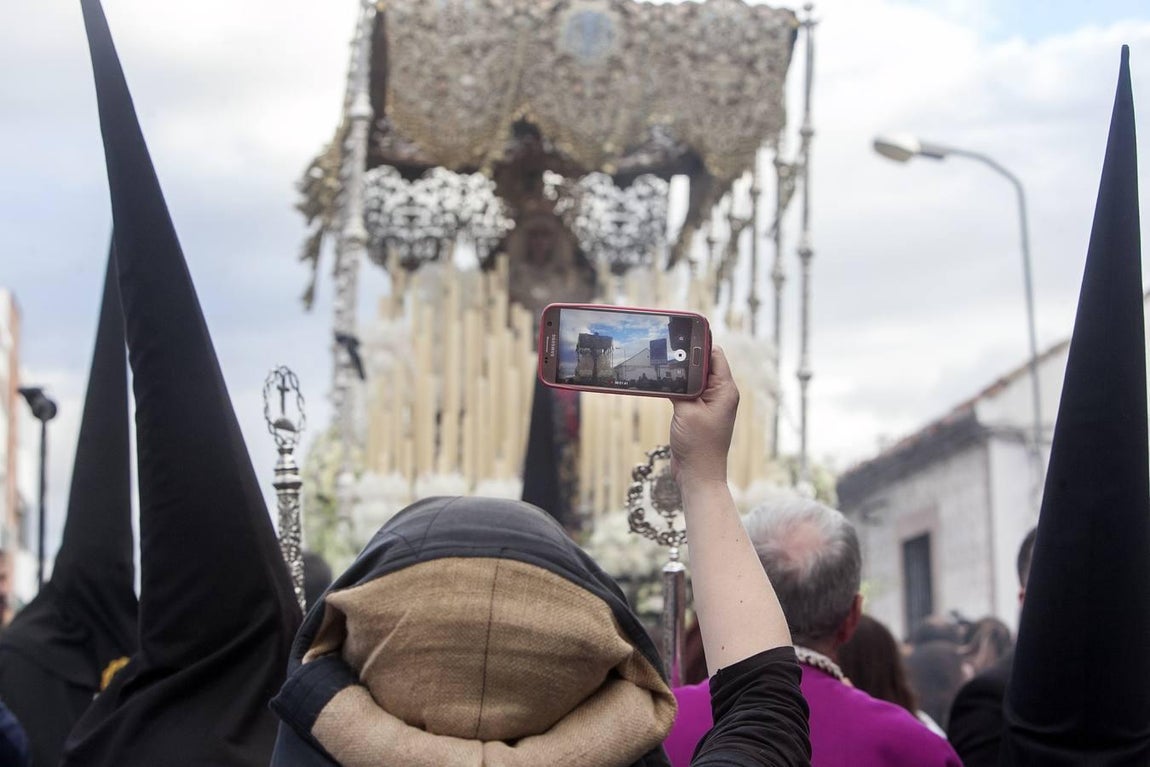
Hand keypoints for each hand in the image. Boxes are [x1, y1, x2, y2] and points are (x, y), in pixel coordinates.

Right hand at [670, 346, 738, 485]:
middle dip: (687, 356)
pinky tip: (663, 384)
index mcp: (725, 390)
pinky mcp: (699, 413)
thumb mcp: (686, 411)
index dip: (700, 342)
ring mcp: (710, 404)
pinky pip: (689, 393)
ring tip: (663, 364)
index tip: (682, 332)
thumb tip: (674, 370)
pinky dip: (677, 387)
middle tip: (667, 347)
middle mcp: (721, 395)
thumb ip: (682, 387)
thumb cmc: (698, 446)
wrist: (698, 475)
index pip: (714, 355)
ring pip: (694, 379)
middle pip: (704, 365)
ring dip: (681, 374)